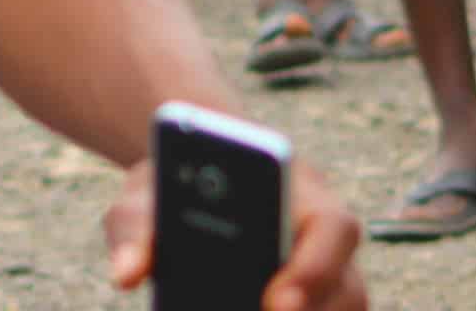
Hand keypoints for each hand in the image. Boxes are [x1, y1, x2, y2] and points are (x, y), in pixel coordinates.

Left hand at [107, 154, 367, 309]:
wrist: (195, 178)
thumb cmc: (177, 181)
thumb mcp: (146, 191)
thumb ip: (134, 225)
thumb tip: (127, 273)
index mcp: (298, 189)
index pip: (332, 226)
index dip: (314, 268)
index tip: (274, 302)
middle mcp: (322, 233)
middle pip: (348, 285)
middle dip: (312, 310)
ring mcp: (326, 271)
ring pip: (344, 308)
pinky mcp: (312, 298)